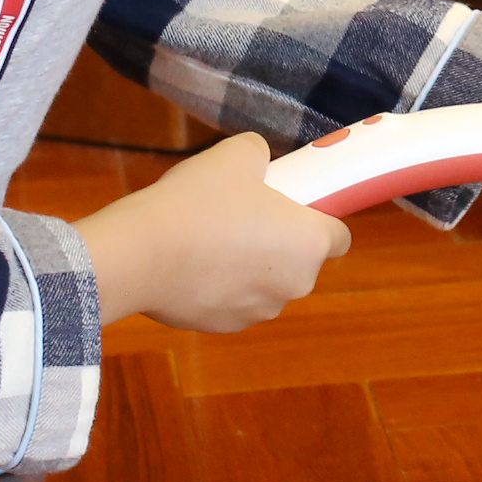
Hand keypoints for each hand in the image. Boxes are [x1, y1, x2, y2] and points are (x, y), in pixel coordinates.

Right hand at [79, 132, 351, 331]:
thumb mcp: (235, 155)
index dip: (319, 217)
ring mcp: (260, 311)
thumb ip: (259, 155)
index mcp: (310, 244)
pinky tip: (191, 263)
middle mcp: (295, 284)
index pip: (340, 236)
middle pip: (301, 260)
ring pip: (266, 282)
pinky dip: (221, 286)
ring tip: (209, 237)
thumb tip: (259, 161)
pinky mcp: (226, 327)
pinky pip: (233, 300)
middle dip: (279, 241)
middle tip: (244, 214)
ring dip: (250, 265)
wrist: (142, 255)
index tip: (294, 205)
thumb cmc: (198, 202)